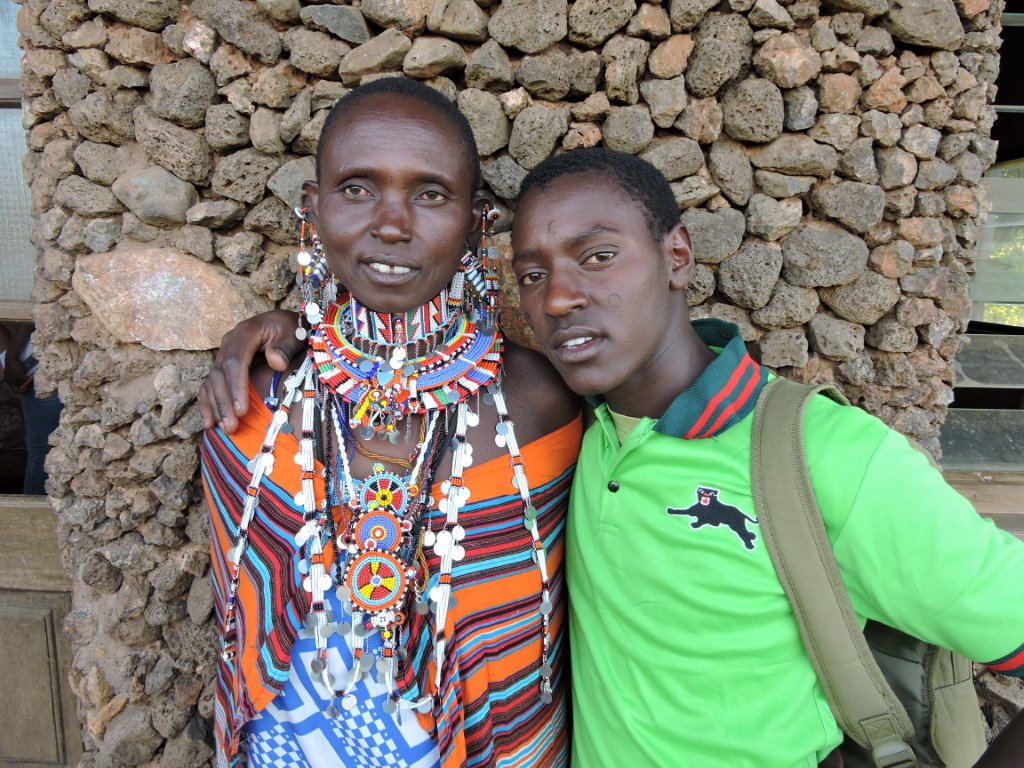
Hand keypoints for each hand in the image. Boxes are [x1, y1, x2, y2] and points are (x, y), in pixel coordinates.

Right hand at [200, 310, 301, 433]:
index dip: (236, 387)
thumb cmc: (292, 330)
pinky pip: (210, 385)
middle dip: (224, 403)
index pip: (235, 362)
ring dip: (216, 407)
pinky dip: (208, 403)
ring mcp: (224, 354)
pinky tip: (209, 422)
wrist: (285, 324)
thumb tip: (276, 361)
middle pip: (220, 375)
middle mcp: (229, 343)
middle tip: (231, 427)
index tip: (242, 410)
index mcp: (245, 333)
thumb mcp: (293, 333)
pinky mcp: (224, 366)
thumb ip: (284, 346)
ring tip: (225, 429)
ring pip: (212, 382)